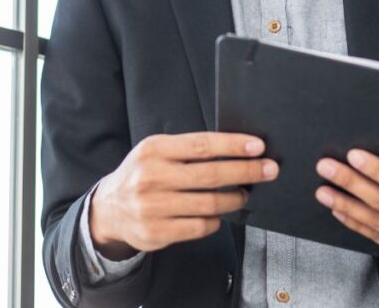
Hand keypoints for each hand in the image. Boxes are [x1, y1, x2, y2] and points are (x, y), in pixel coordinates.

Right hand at [89, 132, 278, 258]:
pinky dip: (215, 221)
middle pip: (211, 175)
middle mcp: (152, 177)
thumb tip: (234, 149)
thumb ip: (187, 150)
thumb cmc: (142, 174)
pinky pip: (199, 227)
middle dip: (246, 172)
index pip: (202, 145)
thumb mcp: (156, 151)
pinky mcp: (157, 232)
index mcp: (154, 150)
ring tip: (244, 194)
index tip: (257, 147)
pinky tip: (219, 215)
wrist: (109, 209)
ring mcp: (154, 207)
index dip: (233, 146)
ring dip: (234, 199)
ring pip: (209, 204)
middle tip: (269, 170)